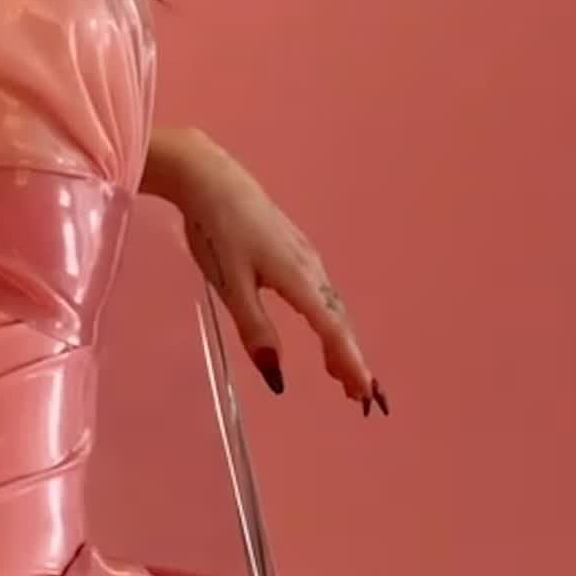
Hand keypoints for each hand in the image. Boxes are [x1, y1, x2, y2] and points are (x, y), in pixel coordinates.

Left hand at [173, 138, 387, 414]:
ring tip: (339, 373)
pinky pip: (321, 292)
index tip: (365, 392)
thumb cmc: (216, 231)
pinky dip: (328, 318)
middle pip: (338, 319)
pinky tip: (320, 326)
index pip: (331, 329)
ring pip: (331, 305)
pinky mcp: (294, 248)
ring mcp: (304, 255)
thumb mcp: (230, 286)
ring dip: (339, 340)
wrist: (210, 179)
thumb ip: (255, 330)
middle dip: (349, 357)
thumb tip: (277, 377)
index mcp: (297, 279)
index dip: (349, 361)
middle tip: (356, 395)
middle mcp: (310, 268)